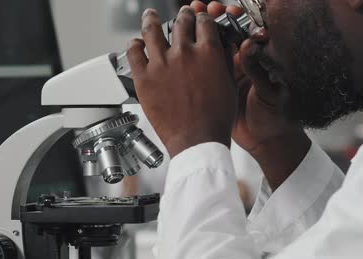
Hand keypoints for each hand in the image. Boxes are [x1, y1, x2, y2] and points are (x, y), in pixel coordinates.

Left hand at [126, 6, 236, 157]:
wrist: (197, 139)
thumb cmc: (214, 118)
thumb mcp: (229, 84)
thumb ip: (224, 60)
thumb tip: (224, 46)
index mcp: (207, 52)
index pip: (203, 22)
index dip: (201, 18)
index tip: (199, 19)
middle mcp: (184, 53)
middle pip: (180, 22)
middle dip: (182, 15)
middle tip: (181, 15)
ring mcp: (161, 64)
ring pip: (152, 29)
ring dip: (151, 19)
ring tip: (150, 16)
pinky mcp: (143, 78)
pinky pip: (133, 52)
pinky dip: (134, 44)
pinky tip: (136, 43)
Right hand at [193, 1, 311, 189]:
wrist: (265, 142)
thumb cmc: (275, 116)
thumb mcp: (269, 92)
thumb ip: (257, 70)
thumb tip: (250, 45)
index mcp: (256, 61)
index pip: (244, 32)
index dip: (233, 19)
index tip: (225, 11)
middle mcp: (240, 64)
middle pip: (223, 35)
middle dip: (211, 19)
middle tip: (201, 8)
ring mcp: (225, 76)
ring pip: (208, 49)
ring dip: (196, 34)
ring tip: (186, 19)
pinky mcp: (213, 89)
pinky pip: (199, 70)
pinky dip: (188, 60)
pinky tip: (176, 51)